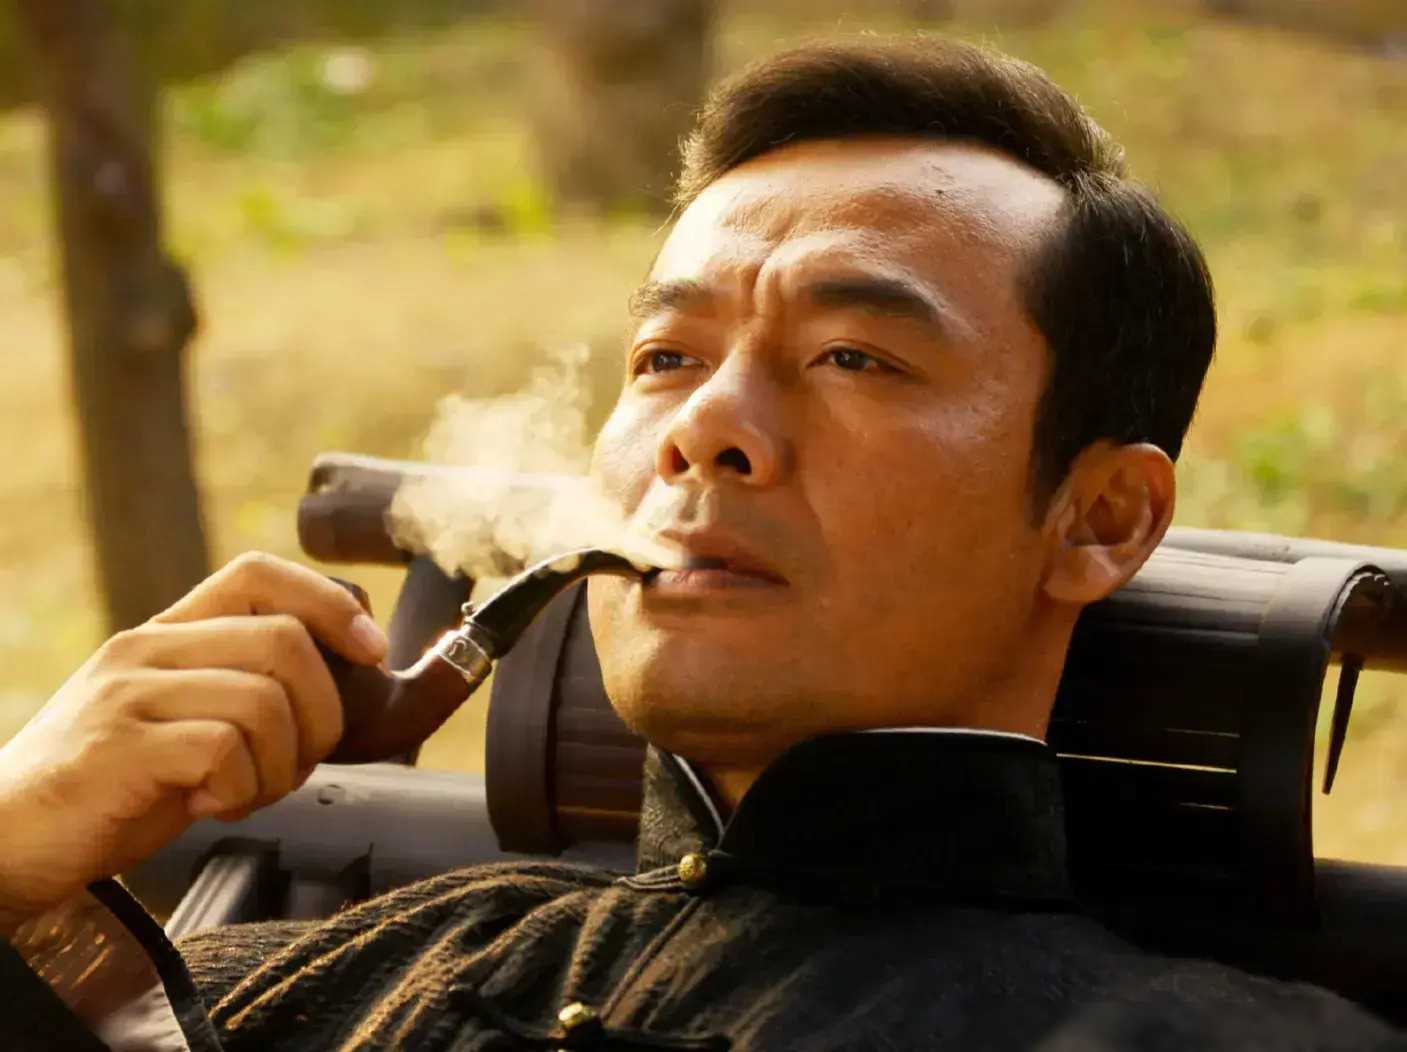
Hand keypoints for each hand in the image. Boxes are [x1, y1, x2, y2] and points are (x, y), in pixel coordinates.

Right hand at [0, 552, 386, 935]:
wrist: (6, 841)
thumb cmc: (114, 788)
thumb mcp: (183, 721)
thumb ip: (245, 691)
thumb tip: (346, 679)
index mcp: (166, 634)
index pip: (259, 573)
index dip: (330, 603)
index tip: (372, 650)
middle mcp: (146, 649)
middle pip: (285, 641)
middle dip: (323, 713)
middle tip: (299, 763)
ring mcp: (129, 695)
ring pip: (265, 700)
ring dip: (282, 764)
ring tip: (246, 793)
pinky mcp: (119, 748)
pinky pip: (226, 751)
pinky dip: (242, 790)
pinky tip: (209, 806)